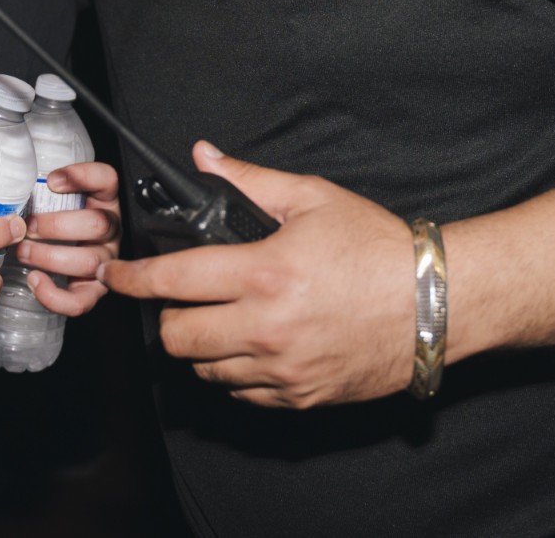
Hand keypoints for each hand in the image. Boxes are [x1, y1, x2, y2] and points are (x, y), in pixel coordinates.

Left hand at [14, 160, 120, 317]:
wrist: (56, 250)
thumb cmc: (51, 217)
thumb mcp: (53, 195)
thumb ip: (42, 186)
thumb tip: (12, 178)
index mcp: (103, 199)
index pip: (107, 179)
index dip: (82, 177)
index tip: (52, 181)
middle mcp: (110, 229)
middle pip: (98, 225)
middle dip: (57, 226)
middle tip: (28, 225)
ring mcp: (105, 260)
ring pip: (89, 262)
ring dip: (50, 257)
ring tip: (23, 252)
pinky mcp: (93, 289)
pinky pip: (81, 301)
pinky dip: (55, 295)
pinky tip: (35, 280)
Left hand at [99, 143, 415, 409]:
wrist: (436, 304)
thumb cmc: (378, 248)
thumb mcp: (314, 199)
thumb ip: (250, 181)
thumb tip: (205, 158)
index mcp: (263, 274)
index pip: (173, 281)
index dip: (133, 279)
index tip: (118, 275)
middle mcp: (266, 328)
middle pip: (177, 338)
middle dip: (166, 316)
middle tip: (178, 299)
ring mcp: (283, 369)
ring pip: (205, 371)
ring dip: (200, 348)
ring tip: (218, 321)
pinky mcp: (301, 396)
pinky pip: (242, 394)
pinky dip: (236, 373)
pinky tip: (252, 346)